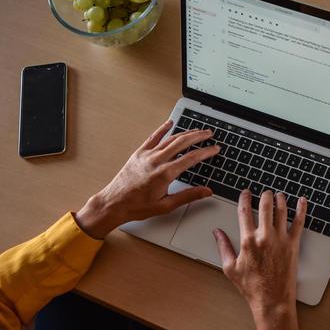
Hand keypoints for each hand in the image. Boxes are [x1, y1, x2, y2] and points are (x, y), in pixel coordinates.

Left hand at [75, 120, 219, 238]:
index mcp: (165, 174)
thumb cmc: (138, 207)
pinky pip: (153, 137)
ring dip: (185, 133)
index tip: (214, 148)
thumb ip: (188, 196)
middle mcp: (157, 161)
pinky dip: (162, 129)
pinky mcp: (139, 153)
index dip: (206, 152)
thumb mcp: (166, 205)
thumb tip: (206, 191)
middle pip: (182, 143)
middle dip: (198, 136)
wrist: (114, 203)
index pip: (191, 158)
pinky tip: (170, 123)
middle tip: (209, 133)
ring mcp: (147, 155)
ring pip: (170, 138)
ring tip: (197, 130)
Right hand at [213, 190, 306, 329]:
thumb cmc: (251, 287)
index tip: (246, 192)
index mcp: (248, 240)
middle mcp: (265, 236)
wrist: (272, 301)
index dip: (245, 198)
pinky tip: (302, 201)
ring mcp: (281, 240)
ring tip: (279, 195)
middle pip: (265, 206)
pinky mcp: (294, 245)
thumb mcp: (230, 267)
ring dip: (280, 199)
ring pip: (282, 210)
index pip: (245, 211)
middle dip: (264, 196)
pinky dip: (301, 209)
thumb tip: (217, 232)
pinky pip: (299, 222)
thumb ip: (223, 246)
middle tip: (264, 193)